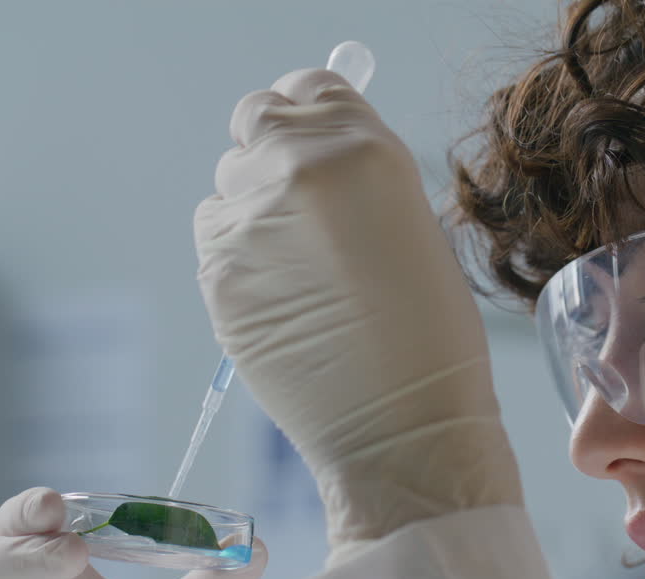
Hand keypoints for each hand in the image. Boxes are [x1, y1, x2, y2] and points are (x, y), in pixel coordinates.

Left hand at [193, 60, 522, 563]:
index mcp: (365, 149)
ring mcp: (248, 221)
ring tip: (300, 271)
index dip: (310, 116)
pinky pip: (214, 240)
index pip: (308, 86)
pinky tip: (282, 299)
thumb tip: (312, 153)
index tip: (313, 144)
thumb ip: (358, 177)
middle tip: (300, 207)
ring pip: (227, 185)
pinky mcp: (216, 273)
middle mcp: (299, 169)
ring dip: (253, 212)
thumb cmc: (430, 335)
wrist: (405, 427)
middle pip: (255, 120)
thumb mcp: (412, 226)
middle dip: (271, 153)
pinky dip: (239, 260)